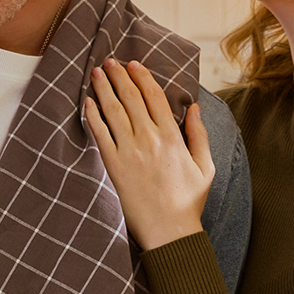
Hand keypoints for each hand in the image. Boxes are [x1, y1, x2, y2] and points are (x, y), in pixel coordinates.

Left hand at [82, 59, 213, 249]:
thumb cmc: (189, 202)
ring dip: (104, 88)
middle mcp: (149, 139)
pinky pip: (100, 134)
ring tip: (96, 73)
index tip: (132, 64)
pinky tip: (87, 102)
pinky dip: (93, 115)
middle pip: (131, 97)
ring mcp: (129, 152)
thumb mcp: (205, 167)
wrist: (169, 232)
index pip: (154, 96)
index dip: (142, 76)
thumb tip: (194, 107)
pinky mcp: (114, 166)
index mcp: (172, 136)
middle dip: (119, 76)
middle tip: (110, 62)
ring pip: (114, 111)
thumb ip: (199, 134)